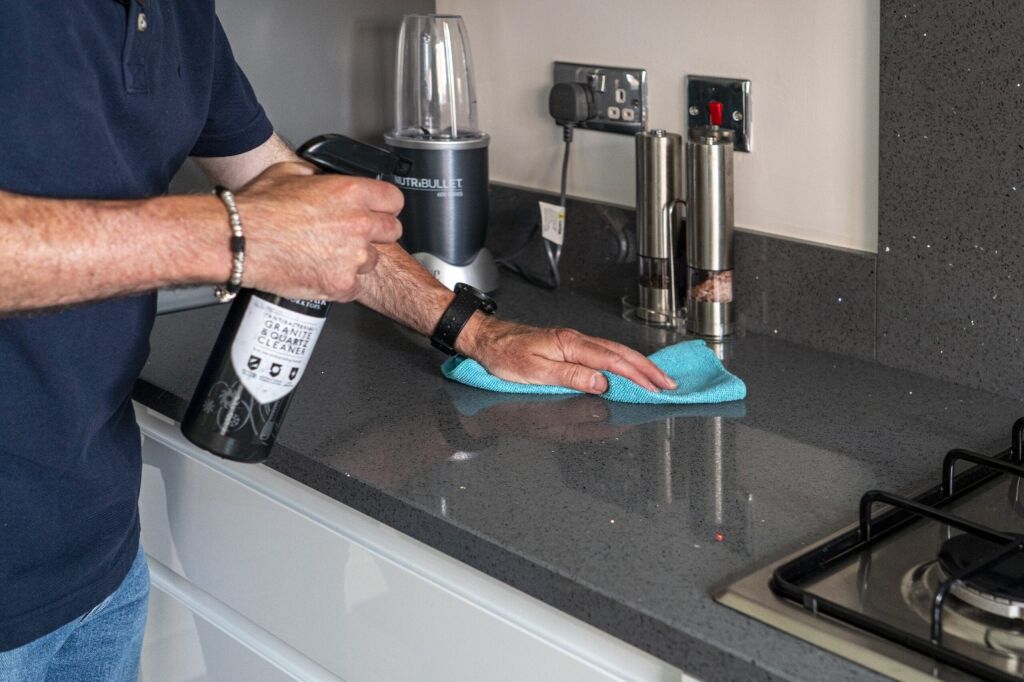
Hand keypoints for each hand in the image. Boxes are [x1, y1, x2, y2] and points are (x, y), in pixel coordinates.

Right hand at [233, 161, 403, 301]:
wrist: (239, 241)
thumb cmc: (258, 209)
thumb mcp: (290, 173)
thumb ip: (317, 177)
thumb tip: (321, 179)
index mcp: (350, 192)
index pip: (394, 199)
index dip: (384, 206)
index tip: (378, 211)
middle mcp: (358, 223)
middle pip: (392, 231)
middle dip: (376, 233)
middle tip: (353, 235)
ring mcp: (353, 256)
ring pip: (373, 261)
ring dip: (357, 260)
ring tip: (327, 255)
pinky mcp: (341, 284)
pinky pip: (354, 287)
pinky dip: (340, 284)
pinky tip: (320, 272)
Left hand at [457, 316, 677, 394]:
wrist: (487, 339)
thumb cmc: (505, 355)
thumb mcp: (535, 371)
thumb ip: (571, 376)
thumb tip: (602, 382)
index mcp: (570, 345)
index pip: (612, 361)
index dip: (637, 375)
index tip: (655, 388)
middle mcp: (576, 340)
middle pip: (620, 353)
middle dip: (647, 369)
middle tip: (668, 384)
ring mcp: (573, 342)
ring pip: (614, 352)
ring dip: (638, 365)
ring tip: (656, 378)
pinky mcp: (568, 346)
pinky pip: (603, 353)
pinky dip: (622, 362)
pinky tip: (627, 369)